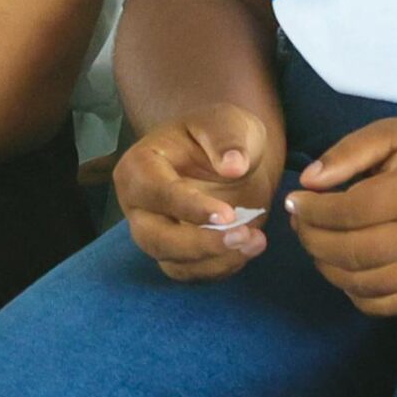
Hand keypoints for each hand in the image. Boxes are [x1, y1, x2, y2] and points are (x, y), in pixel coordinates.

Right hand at [113, 103, 282, 282]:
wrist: (234, 157)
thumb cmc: (222, 134)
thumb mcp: (229, 123)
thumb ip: (228, 139)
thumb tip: (232, 165)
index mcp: (140, 166)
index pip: (155, 192)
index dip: (188, 207)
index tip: (228, 214)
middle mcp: (139, 205)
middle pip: (154, 238)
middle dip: (199, 244)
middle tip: (244, 235)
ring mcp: (155, 232)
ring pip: (173, 262)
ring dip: (215, 260)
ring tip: (256, 241)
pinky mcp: (177, 254)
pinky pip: (192, 273)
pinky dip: (221, 267)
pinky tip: (250, 248)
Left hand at [289, 118, 396, 316]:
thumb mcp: (396, 133)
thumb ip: (349, 152)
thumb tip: (308, 182)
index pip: (346, 212)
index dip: (310, 209)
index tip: (295, 199)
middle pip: (348, 252)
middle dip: (310, 238)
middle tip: (300, 221)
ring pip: (362, 284)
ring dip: (326, 267)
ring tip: (317, 242)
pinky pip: (387, 306)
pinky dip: (356, 295)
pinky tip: (345, 271)